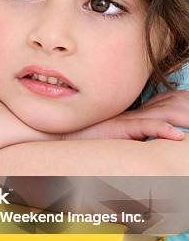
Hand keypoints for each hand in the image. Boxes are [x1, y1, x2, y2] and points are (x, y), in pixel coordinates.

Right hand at [64, 90, 188, 141]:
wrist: (64, 135)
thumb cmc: (89, 138)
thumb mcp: (119, 135)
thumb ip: (136, 135)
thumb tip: (154, 140)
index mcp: (138, 111)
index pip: (170, 101)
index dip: (186, 102)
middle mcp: (137, 111)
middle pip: (173, 103)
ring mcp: (129, 118)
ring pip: (166, 113)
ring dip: (185, 119)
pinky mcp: (121, 128)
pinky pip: (146, 127)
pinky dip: (163, 130)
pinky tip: (177, 136)